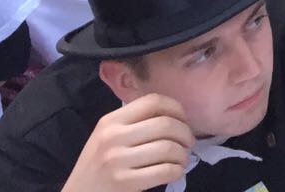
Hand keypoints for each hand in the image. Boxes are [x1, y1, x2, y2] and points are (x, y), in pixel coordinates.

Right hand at [62, 93, 193, 191]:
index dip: (176, 108)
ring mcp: (117, 161)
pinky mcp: (123, 183)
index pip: (153, 101)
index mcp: (110, 121)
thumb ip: (133, 122)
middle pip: (165, 124)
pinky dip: (177, 171)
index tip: (183, 119)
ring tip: (181, 159)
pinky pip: (164, 171)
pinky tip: (175, 172)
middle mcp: (112, 137)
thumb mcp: (107, 137)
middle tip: (188, 142)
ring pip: (168, 148)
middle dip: (185, 133)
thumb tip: (174, 114)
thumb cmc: (96, 167)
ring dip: (183, 154)